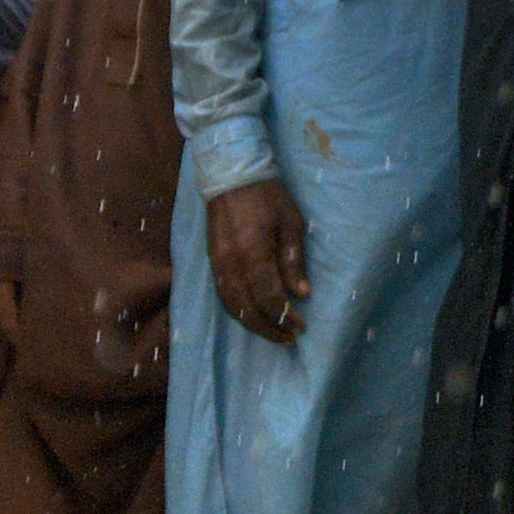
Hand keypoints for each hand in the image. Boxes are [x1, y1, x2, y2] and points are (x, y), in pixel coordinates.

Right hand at [205, 180, 311, 343]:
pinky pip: (223, 295)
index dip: (284, 316)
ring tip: (273, 332)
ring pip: (231, 305)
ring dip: (252, 323)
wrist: (231, 176)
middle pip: (246, 308)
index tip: (301, 326)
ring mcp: (217, 264)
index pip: (268, 296)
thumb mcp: (291, 223)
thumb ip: (294, 260)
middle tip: (289, 338)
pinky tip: (252, 315)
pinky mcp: (212, 261)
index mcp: (253, 253)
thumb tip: (302, 294)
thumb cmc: (268, 196)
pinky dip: (238, 310)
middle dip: (268, 328)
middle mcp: (230, 263)